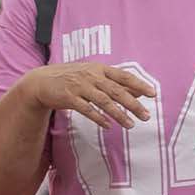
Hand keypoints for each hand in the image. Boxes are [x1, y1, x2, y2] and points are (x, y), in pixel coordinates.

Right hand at [16, 60, 154, 131]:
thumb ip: (113, 83)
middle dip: (133, 103)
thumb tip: (137, 91)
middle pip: (116, 90)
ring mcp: (80, 86)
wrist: (41, 82)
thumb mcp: (92, 76)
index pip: (123, 76)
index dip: (139, 84)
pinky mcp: (69, 97)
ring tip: (131, 124)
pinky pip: (87, 109)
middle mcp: (91, 76)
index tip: (152, 94)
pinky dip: (98, 118)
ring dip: (119, 114)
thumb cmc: (71, 79)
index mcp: (99, 68)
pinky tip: (108, 126)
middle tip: (146, 115)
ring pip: (104, 101)